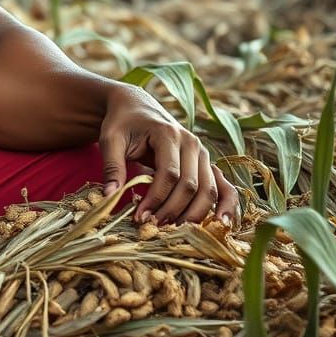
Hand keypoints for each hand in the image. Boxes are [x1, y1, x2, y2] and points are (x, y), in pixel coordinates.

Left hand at [98, 84, 240, 226]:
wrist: (136, 106)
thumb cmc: (122, 123)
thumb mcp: (110, 139)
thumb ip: (111, 166)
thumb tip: (109, 197)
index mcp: (169, 134)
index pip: (169, 174)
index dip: (156, 199)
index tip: (139, 217)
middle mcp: (192, 143)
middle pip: (191, 185)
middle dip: (172, 210)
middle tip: (152, 227)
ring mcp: (203, 153)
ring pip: (208, 190)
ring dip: (193, 214)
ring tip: (173, 230)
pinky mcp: (206, 163)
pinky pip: (223, 186)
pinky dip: (226, 205)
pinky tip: (222, 223)